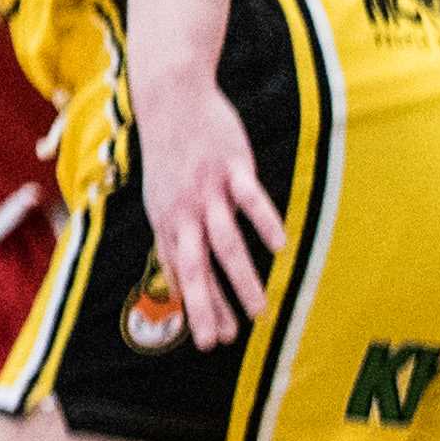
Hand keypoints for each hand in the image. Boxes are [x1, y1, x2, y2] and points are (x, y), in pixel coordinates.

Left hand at [128, 69, 288, 352]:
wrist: (169, 98)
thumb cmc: (169, 155)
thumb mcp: (160, 198)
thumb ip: (172, 238)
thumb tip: (178, 280)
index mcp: (166, 220)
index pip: (182, 274)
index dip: (197, 309)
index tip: (213, 342)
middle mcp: (183, 210)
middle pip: (195, 266)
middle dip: (210, 306)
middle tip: (226, 341)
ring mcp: (207, 189)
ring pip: (225, 242)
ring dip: (242, 279)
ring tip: (261, 311)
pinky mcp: (231, 166)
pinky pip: (249, 199)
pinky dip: (264, 223)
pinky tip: (280, 248)